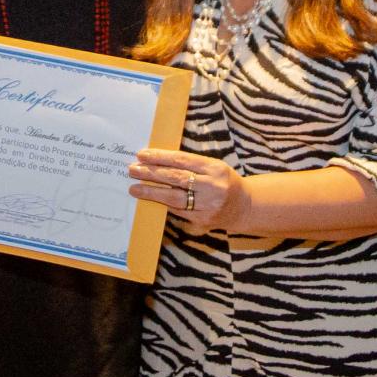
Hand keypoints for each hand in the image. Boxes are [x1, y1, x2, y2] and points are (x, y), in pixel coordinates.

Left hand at [128, 149, 246, 233]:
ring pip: (174, 198)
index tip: (142, 155)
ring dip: (152, 192)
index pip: (182, 161)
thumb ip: (191, 165)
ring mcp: (208, 206)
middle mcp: (212, 186)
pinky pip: (178, 211)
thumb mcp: (213, 167)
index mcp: (214, 168)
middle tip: (132, 170)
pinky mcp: (202, 221)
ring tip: (135, 188)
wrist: (244, 206)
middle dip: (151, 174)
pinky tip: (150, 200)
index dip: (160, 158)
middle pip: (176, 178)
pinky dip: (163, 204)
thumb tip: (158, 161)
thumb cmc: (223, 181)